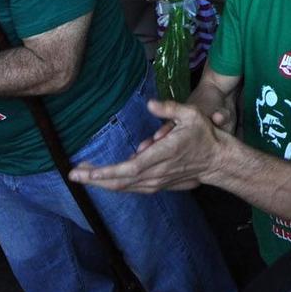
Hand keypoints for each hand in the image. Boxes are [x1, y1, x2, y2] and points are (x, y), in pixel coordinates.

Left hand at [69, 97, 230, 192]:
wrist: (217, 161)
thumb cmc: (204, 136)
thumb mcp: (191, 114)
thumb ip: (169, 108)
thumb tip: (150, 103)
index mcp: (162, 155)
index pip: (129, 168)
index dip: (106, 172)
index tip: (86, 172)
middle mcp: (156, 173)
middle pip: (120, 181)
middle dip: (95, 179)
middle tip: (73, 174)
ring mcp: (156, 182)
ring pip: (123, 187)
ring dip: (102, 182)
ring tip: (83, 175)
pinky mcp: (156, 186)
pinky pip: (131, 188)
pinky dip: (114, 184)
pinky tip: (103, 180)